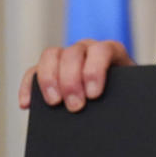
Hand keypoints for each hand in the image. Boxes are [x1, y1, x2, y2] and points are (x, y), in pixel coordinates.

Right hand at [18, 39, 133, 112]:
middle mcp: (86, 49)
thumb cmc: (124, 93)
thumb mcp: (128, 91)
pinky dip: (28, 86)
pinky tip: (27, 104)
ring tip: (54, 103)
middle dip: (72, 81)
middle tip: (75, 106)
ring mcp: (66, 56)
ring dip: (49, 80)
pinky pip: (33, 72)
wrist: (119, 95)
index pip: (101, 51)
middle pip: (73, 54)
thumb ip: (124, 93)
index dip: (95, 70)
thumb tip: (115, 107)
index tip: (94, 94)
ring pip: (50, 56)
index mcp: (110, 50)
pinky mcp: (48, 69)